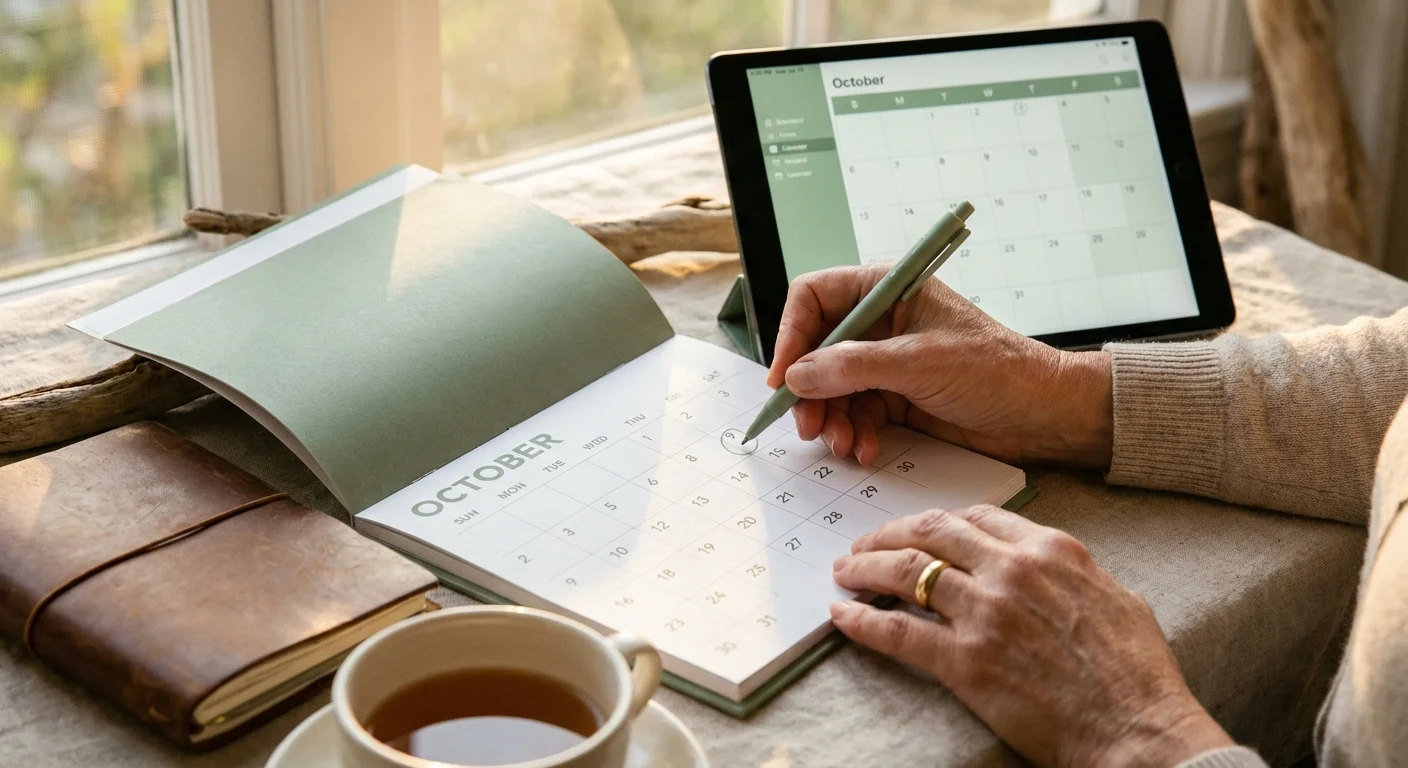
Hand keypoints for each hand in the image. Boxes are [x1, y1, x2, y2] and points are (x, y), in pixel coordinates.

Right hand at [767, 265, 1112, 466]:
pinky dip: (855, 433)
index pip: (815, 298)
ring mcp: (889, 362)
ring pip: (833, 387)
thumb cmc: (998, 371)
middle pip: (817, 349)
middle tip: (808, 425)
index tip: (783, 377)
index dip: (792, 335)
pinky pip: (857, 413)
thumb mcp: (919, 363)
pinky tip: (865, 449)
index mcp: (888, 289)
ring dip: (832, 419)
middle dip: (810, 390)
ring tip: (843, 445)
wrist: (1045, 415)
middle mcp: (882, 322)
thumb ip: (853, 367)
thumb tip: (798, 376)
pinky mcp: (898, 397)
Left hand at [830, 505, 1233, 767]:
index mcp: (1051, 550)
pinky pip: (897, 630)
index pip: (976, 518)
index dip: (937, 522)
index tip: (917, 531)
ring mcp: (986, 613)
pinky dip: (862, 621)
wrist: (1140, 732)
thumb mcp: (1116, 598)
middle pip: (931, 532)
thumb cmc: (1138, 676)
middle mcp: (1013, 570)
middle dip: (889, 534)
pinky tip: (843, 617)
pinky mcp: (966, 661)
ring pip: (906, 572)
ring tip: (845, 572)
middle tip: (865, 544)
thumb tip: (1051, 568)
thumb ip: (1073, 573)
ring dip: (866, 569)